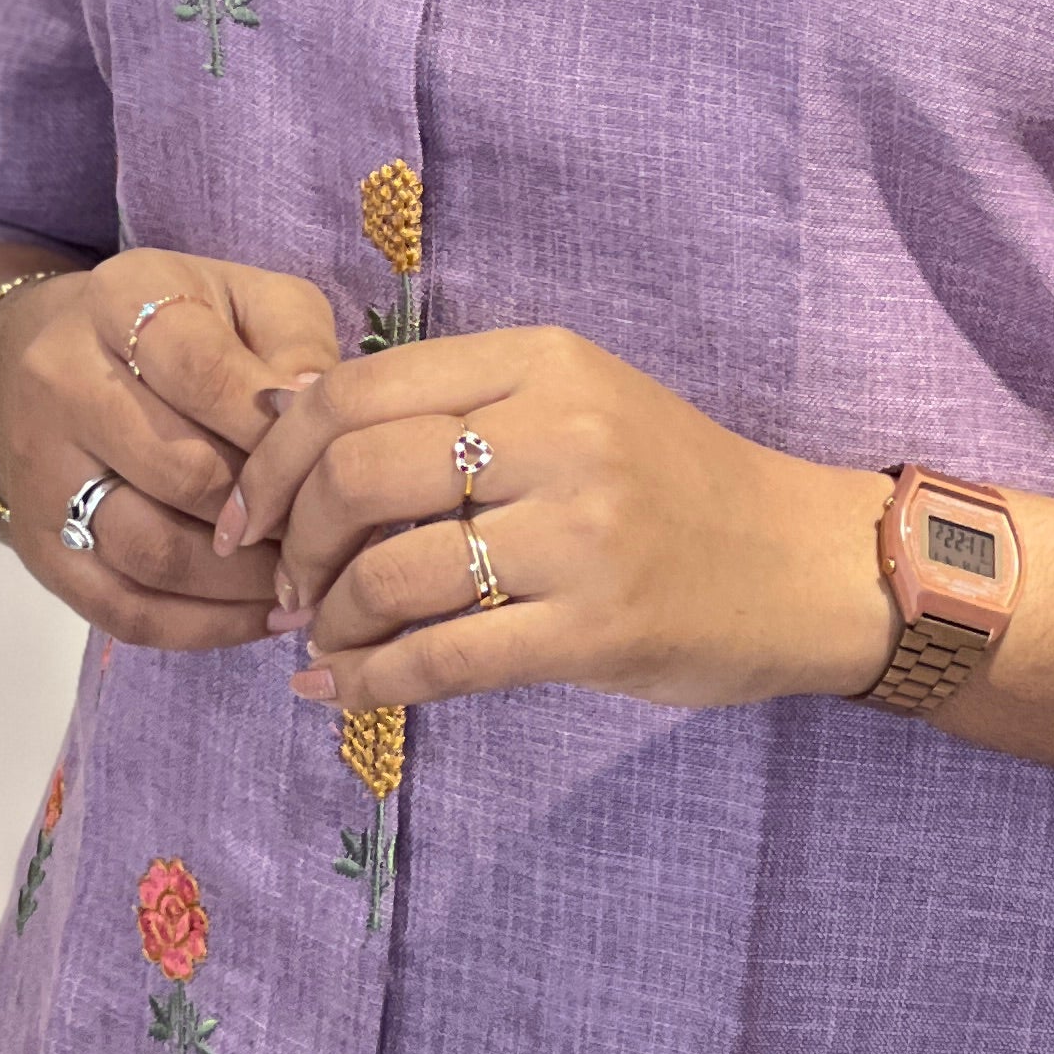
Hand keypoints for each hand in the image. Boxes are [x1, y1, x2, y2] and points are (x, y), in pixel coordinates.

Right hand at [0, 251, 341, 651]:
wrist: (64, 363)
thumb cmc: (192, 329)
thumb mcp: (252, 302)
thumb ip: (296, 346)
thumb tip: (315, 411)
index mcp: (121, 301)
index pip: (200, 370)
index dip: (274, 424)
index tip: (332, 452)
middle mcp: (61, 382)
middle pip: (180, 470)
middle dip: (271, 511)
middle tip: (334, 531)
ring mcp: (41, 472)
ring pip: (150, 552)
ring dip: (243, 581)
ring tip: (309, 581)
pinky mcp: (38, 547)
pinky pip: (122, 609)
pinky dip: (204, 627)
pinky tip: (265, 617)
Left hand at [224, 326, 896, 718]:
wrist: (805, 562)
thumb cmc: (673, 484)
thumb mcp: (574, 405)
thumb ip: (455, 408)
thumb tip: (290, 423)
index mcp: (542, 363)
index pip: (358, 388)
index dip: (275, 456)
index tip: (248, 511)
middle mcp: (559, 433)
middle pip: (357, 473)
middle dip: (290, 541)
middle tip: (285, 586)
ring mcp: (581, 532)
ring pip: (391, 572)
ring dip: (330, 620)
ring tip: (324, 639)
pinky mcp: (597, 627)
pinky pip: (444, 657)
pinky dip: (369, 681)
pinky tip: (341, 690)